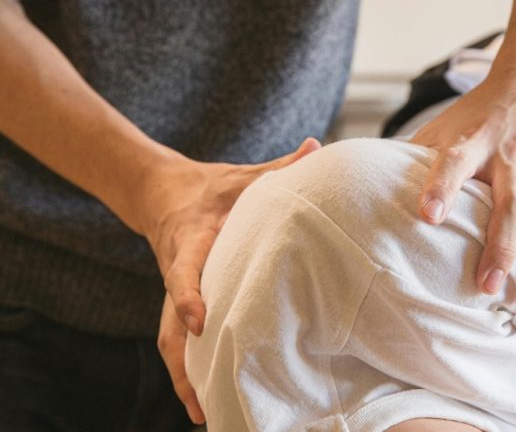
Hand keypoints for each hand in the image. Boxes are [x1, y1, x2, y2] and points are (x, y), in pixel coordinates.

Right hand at [150, 137, 320, 422]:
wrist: (162, 193)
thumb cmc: (212, 187)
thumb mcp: (242, 175)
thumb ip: (278, 167)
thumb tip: (316, 147)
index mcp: (191, 239)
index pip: (183, 269)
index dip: (186, 295)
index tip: (198, 321)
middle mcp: (177, 271)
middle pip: (169, 323)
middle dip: (183, 361)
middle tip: (201, 397)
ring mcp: (173, 291)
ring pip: (169, 340)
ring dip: (183, 375)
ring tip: (203, 412)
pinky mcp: (177, 302)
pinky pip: (176, 339)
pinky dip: (187, 368)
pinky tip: (204, 394)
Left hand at [410, 72, 515, 314]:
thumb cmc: (479, 112)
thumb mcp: (444, 125)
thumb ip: (413, 159)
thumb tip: (366, 193)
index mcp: (474, 140)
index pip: (454, 162)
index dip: (441, 187)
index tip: (428, 216)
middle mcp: (513, 157)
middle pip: (511, 205)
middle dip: (500, 248)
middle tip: (485, 287)